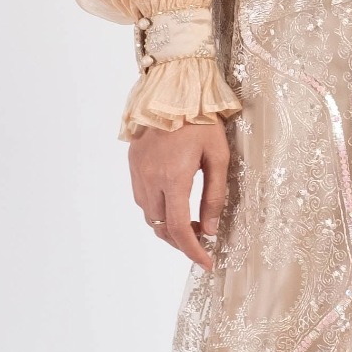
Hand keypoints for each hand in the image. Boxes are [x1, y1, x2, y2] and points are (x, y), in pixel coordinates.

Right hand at [128, 118, 230, 269]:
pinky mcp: (133, 162)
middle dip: (181, 241)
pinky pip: (141, 196)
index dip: (192, 251)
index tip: (206, 262)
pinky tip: (173, 201)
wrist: (174, 89)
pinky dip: (156, 208)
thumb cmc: (202, 121)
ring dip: (167, 225)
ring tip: (190, 221)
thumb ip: (214, 196)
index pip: (179, 229)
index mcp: (173, 179)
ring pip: (148, 214)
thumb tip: (211, 229)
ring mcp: (138, 171)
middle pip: (161, 227)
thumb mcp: (218, 157)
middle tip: (202, 241)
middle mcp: (150, 179)